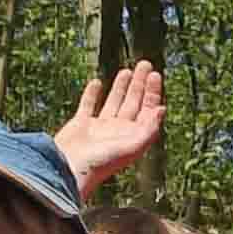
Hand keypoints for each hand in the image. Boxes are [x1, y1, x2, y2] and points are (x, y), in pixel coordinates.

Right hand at [52, 64, 167, 192]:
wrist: (70, 169)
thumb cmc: (101, 163)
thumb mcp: (132, 147)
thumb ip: (149, 129)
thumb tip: (162, 109)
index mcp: (132, 136)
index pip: (147, 110)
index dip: (152, 93)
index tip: (155, 75)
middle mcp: (118, 131)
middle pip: (133, 103)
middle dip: (139, 84)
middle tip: (145, 64)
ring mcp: (99, 128)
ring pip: (113, 102)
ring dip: (121, 87)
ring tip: (127, 70)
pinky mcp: (80, 125)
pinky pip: (87, 105)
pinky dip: (92, 94)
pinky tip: (97, 82)